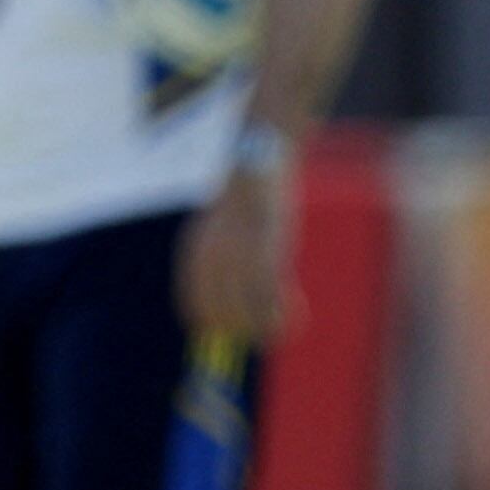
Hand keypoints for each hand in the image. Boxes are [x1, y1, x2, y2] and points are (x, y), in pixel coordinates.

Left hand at [176, 168, 293, 341]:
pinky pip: (271, 307)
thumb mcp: (223, 230)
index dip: (217, 325)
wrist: (260, 159)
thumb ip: (219, 262)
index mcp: (195, 255)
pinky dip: (285, 316)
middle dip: (245, 330)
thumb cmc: (247, 197)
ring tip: (284, 310)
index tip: (239, 326)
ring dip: (267, 326)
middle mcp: (209, 262)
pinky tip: (296, 300)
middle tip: (269, 319)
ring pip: (245, 321)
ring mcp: (236, 261)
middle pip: (219, 323)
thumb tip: (226, 300)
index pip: (193, 310)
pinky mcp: (265, 256)